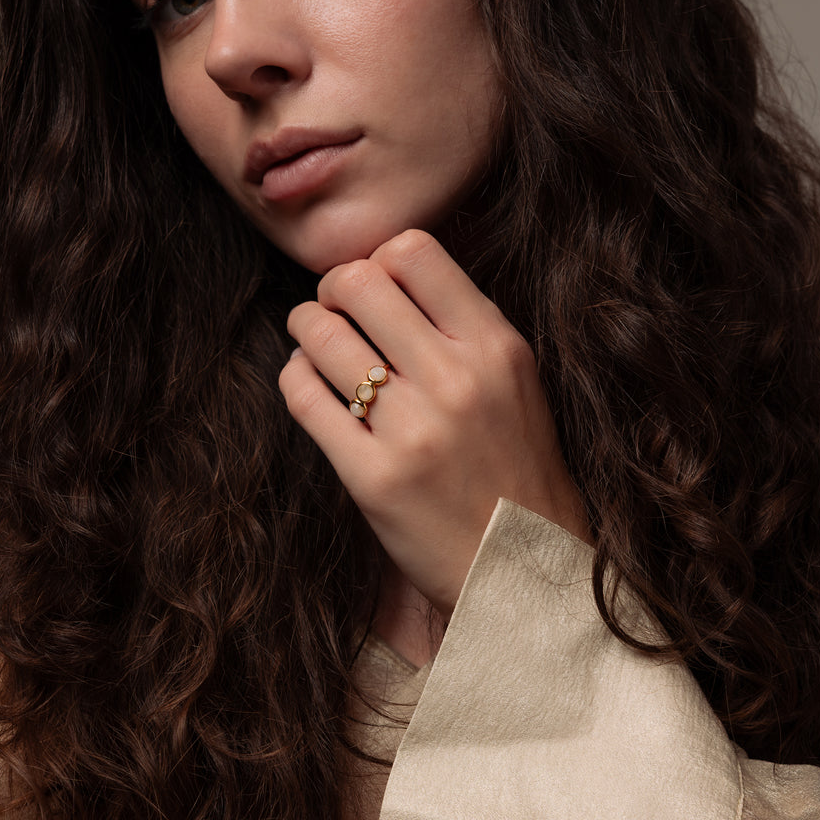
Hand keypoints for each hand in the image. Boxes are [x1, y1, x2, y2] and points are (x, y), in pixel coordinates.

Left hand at [278, 230, 587, 614]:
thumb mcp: (514, 381)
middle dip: (332, 289)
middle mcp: (457, 380)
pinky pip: (303, 395)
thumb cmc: (514, 468)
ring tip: (316, 346)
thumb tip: (383, 271)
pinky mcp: (373, 478)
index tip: (374, 287)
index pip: (413, 250)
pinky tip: (311, 385)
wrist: (523, 569)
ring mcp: (413, 431)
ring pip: (320, 333)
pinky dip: (295, 378)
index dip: (379, 260)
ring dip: (306, 330)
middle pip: (357, 281)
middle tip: (335, 311)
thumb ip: (461, 325)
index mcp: (496, 347)